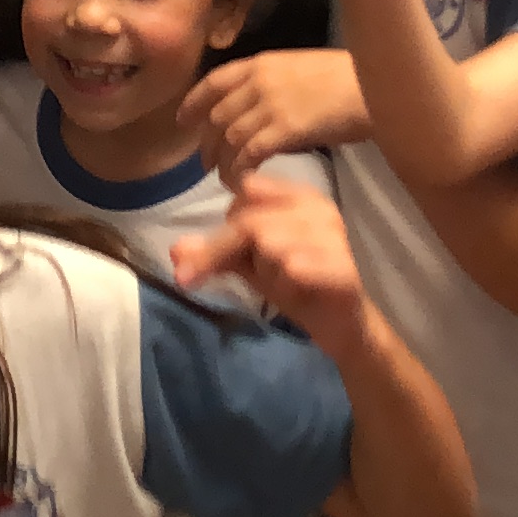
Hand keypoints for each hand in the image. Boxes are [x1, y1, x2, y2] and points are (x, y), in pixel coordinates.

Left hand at [170, 170, 367, 350]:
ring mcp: (335, 236)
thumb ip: (216, 254)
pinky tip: (294, 289)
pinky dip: (285, 282)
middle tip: (211, 279)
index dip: (225, 224)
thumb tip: (174, 251)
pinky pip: (295, 267)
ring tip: (278, 282)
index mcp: (298, 196)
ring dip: (264, 269)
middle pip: (250, 220)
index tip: (213, 257)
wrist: (340, 326)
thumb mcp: (249, 266)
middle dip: (223, 252)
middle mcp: (318, 208)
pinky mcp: (343, 268)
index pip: (245, 191)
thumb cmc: (296, 285)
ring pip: (270, 242)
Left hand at [178, 47, 369, 180]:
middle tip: (205, 165)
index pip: (215, 82)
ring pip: (229, 139)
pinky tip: (242, 184)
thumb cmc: (349, 79)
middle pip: (218, 116)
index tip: (183, 121)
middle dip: (207, 144)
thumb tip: (259, 109)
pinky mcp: (284, 129)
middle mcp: (259, 81)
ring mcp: (270, 104)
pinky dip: (240, 172)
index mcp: (262, 63)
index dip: (194, 102)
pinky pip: (249, 155)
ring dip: (223, 163)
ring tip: (225, 181)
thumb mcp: (301, 70)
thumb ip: (274, 85)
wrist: (377, 84)